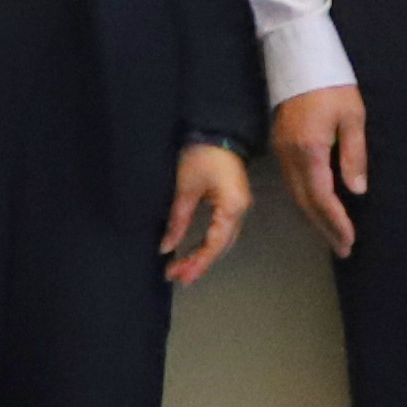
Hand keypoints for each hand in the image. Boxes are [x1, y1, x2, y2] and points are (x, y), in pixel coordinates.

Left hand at [160, 144, 255, 288]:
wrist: (215, 130)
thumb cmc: (201, 155)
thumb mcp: (185, 188)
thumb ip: (177, 220)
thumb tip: (166, 247)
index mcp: (233, 207)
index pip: (215, 243)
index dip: (198, 262)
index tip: (180, 276)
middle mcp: (240, 211)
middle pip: (221, 246)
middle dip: (199, 263)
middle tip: (176, 276)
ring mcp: (238, 207)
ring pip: (222, 240)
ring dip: (202, 255)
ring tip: (181, 269)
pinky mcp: (231, 202)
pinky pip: (220, 230)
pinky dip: (207, 243)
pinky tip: (193, 251)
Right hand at [270, 86, 367, 256]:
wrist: (297, 56)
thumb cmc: (331, 84)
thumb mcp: (352, 116)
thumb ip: (354, 155)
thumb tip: (357, 190)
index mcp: (309, 150)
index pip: (322, 197)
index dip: (336, 221)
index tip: (349, 240)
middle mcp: (290, 156)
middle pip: (305, 203)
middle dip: (324, 228)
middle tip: (343, 249)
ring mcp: (281, 151)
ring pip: (295, 195)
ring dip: (313, 218)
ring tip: (333, 236)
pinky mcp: (279, 145)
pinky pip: (291, 183)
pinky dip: (305, 202)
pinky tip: (317, 208)